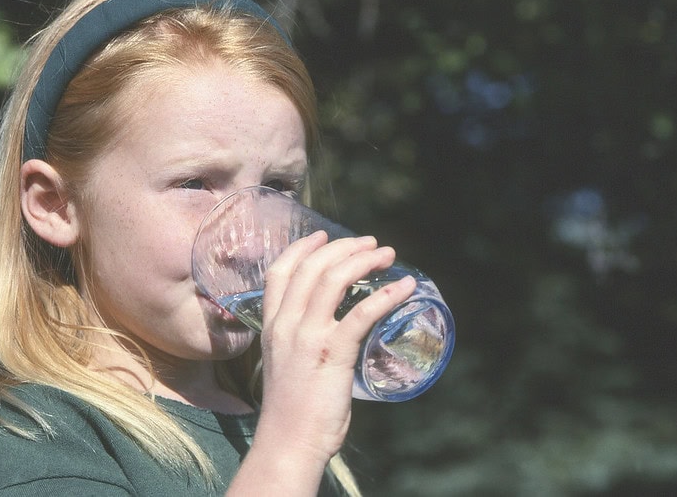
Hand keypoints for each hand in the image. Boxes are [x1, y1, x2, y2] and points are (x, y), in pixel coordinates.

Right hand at [229, 231, 415, 494]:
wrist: (289, 441)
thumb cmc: (292, 408)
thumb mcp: (285, 362)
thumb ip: (302, 340)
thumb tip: (335, 328)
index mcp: (271, 325)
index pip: (279, 271)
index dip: (302, 247)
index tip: (323, 235)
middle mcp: (286, 324)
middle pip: (313, 266)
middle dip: (345, 247)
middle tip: (372, 244)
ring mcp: (307, 336)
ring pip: (334, 279)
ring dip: (364, 260)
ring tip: (387, 255)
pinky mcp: (333, 352)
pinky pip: (362, 313)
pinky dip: (387, 295)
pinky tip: (405, 288)